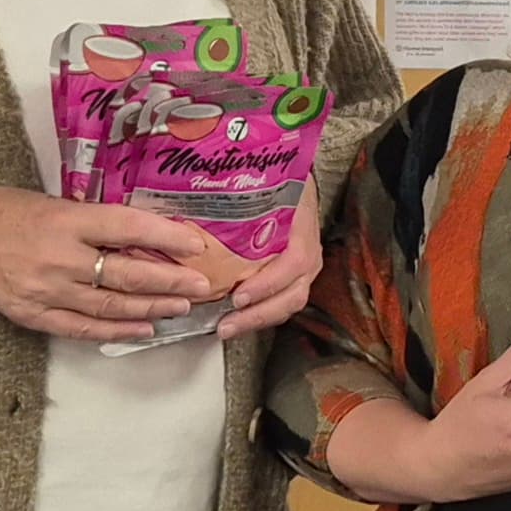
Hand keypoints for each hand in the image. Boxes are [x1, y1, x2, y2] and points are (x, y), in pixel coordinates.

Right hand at [0, 187, 215, 344]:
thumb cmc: (1, 211)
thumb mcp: (50, 202)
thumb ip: (91, 221)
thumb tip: (143, 234)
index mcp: (64, 221)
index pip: (126, 228)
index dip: (165, 238)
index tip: (196, 244)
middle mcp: (58, 258)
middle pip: (125, 275)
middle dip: (170, 282)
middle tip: (202, 285)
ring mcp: (45, 291)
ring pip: (110, 307)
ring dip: (151, 309)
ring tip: (182, 307)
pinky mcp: (33, 315)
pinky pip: (83, 328)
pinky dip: (117, 331)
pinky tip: (144, 329)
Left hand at [215, 188, 323, 340]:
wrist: (299, 182)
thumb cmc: (281, 182)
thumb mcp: (269, 182)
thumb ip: (243, 193)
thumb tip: (201, 200)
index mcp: (303, 232)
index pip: (293, 264)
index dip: (268, 284)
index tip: (239, 296)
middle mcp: (309, 256)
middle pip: (292, 295)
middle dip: (258, 315)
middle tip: (226, 324)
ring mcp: (305, 270)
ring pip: (287, 304)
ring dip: (257, 319)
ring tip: (226, 328)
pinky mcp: (294, 278)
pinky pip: (280, 301)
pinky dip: (258, 312)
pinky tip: (234, 317)